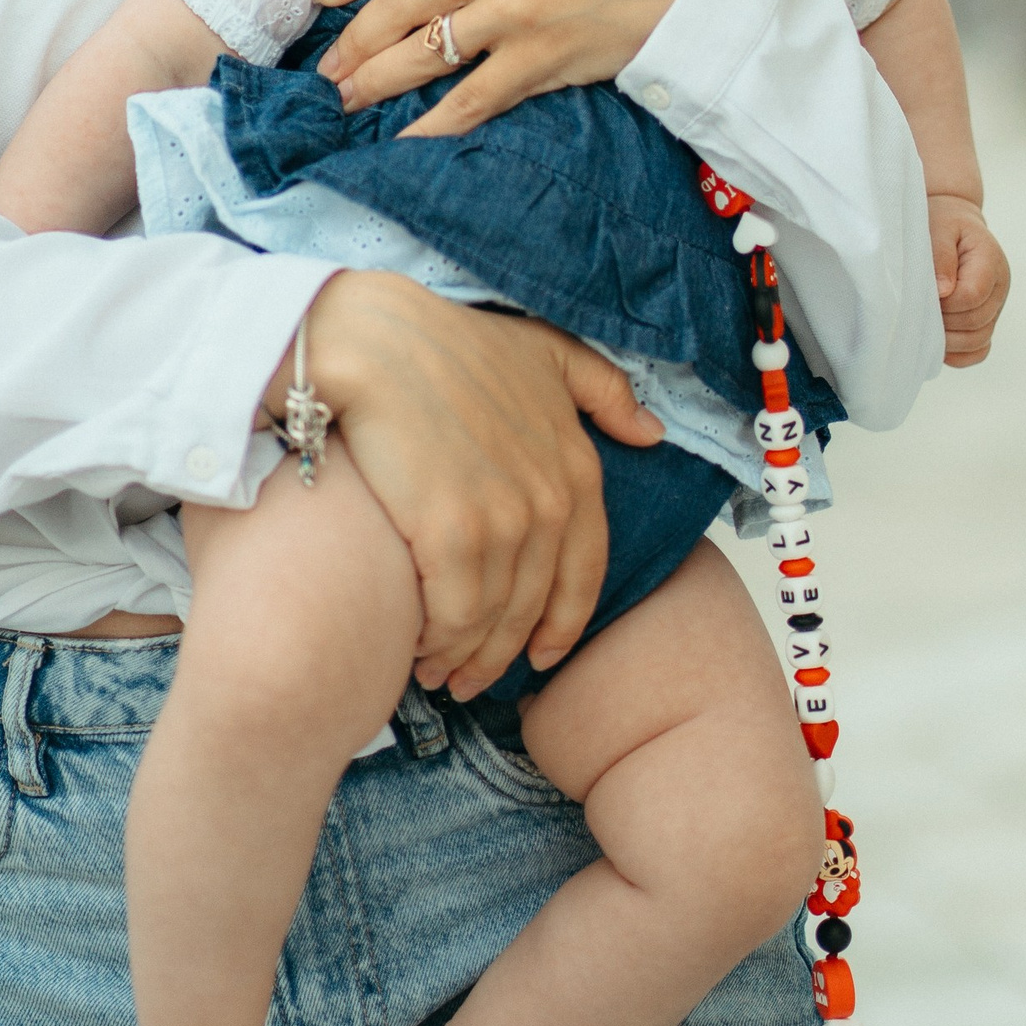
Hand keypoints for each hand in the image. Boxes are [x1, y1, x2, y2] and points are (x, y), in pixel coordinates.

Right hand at [285, 272, 660, 692]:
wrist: (374, 345)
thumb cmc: (450, 344)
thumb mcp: (546, 350)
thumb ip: (603, 390)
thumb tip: (651, 432)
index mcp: (578, 469)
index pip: (585, 572)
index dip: (563, 623)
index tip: (542, 656)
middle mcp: (551, 503)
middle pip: (533, 608)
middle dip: (503, 655)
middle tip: (472, 681)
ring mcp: (504, 523)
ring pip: (492, 621)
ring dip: (464, 659)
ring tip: (438, 676)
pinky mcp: (451, 536)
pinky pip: (453, 618)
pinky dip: (437, 644)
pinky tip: (414, 653)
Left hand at [312, 0, 719, 138]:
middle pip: (402, 5)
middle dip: (355, 41)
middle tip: (328, 68)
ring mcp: (515, 14)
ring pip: (425, 53)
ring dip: (379, 81)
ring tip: (349, 100)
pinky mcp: (542, 61)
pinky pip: (473, 98)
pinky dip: (434, 123)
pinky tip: (406, 138)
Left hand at [929, 193, 1009, 365]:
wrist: (952, 223)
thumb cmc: (943, 223)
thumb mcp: (939, 227)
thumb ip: (941, 257)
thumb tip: (944, 292)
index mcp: (990, 261)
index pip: (971, 296)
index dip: (945, 303)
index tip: (924, 294)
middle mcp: (999, 288)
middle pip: (976, 323)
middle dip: (943, 322)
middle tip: (917, 310)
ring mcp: (994, 308)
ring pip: (978, 341)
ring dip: (948, 341)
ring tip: (924, 326)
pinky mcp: (985, 321)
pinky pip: (978, 351)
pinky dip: (958, 355)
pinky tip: (937, 345)